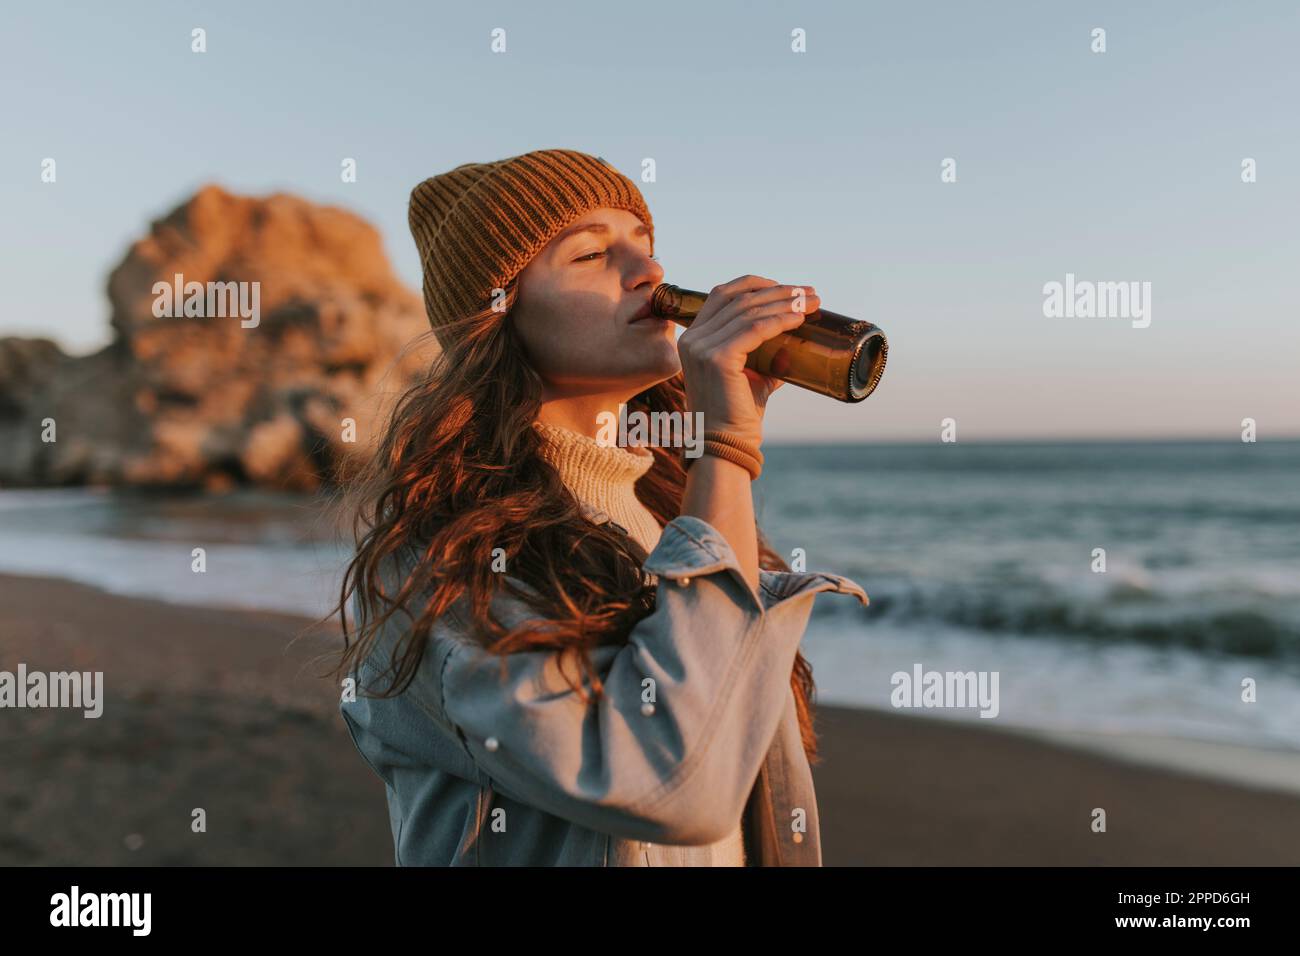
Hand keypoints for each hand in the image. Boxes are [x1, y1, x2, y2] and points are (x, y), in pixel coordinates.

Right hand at [676, 275, 818, 447]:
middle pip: (738, 298)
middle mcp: (692, 338)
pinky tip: (799, 318)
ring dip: (785, 303)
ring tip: (812, 303)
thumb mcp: (751, 377)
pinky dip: (780, 320)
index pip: (722, 295)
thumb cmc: (737, 416)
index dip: (755, 284)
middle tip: (810, 293)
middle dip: (778, 291)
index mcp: (693, 338)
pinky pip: (755, 329)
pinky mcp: (717, 358)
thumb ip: (765, 358)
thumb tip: (793, 347)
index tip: (787, 288)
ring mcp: (701, 347)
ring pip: (748, 310)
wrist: (725, 447)